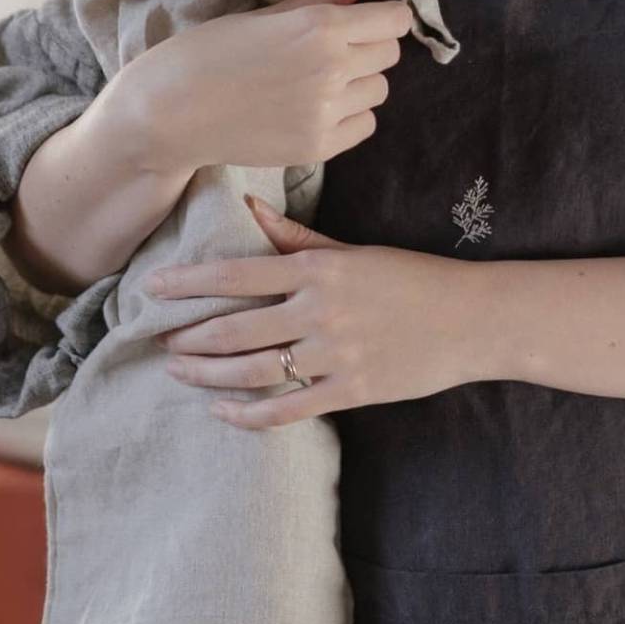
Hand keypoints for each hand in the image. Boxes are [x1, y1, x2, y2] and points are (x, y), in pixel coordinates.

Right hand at [124, 0, 412, 174]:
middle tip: (328, 52)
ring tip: (316, 82)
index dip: (382, 18)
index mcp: (321, 26)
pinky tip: (313, 110)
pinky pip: (364, 125)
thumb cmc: (207, 53)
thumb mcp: (264, 15)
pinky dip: (348, 117)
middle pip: (390, 54)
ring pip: (379, 91)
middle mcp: (332, 68)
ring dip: (359, 84)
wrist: (168, 113)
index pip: (395, 20)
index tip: (363, 22)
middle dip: (368, 48)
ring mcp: (327, 111)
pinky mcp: (319, 146)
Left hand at [142, 195, 481, 426]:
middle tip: (159, 342)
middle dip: (189, 337)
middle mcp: (320, 311)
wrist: (473, 319)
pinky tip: (223, 412)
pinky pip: (288, 409)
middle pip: (235, 329)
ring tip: (179, 372)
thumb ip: (297, 238)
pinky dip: (249, 415)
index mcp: (318, 271)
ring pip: (253, 371)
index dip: (188, 283)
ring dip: (208, 375)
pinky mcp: (352, 391)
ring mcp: (335, 355)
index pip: (236, 274)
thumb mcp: (353, 252)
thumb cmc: (411, 279)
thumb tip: (249, 208)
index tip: (152, 288)